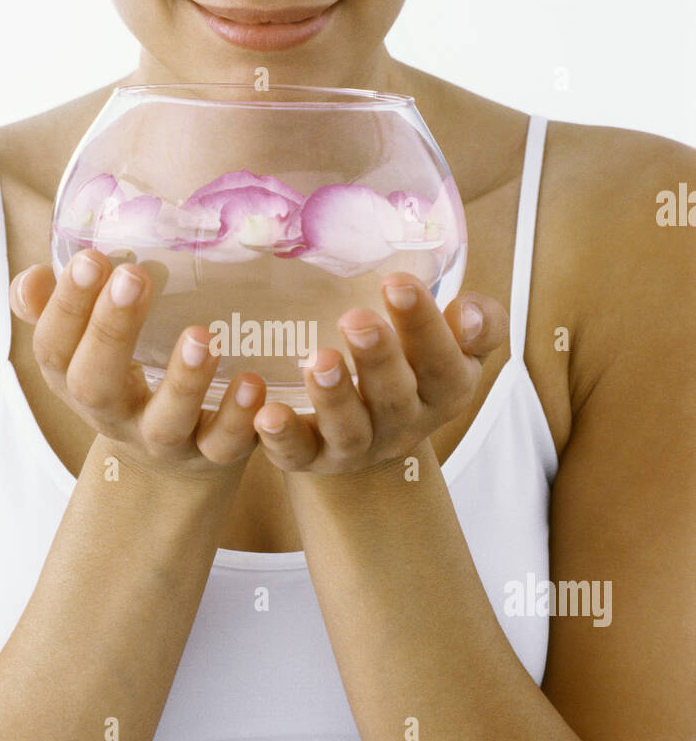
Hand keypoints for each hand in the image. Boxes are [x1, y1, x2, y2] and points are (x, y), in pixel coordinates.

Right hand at [10, 251, 265, 477]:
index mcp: (76, 381)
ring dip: (182, 380)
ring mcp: (163, 440)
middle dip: (111, 331)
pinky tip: (253, 382)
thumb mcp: (85, 351)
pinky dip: (239, 415)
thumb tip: (32, 278)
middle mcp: (114, 416)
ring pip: (166, 422)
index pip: (53, 350)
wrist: (166, 466)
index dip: (66, 308)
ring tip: (201, 335)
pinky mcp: (212, 455)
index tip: (92, 258)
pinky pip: (224, 444)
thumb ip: (56, 310)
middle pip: (97, 386)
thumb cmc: (124, 382)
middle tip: (134, 276)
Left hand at [250, 274, 508, 474]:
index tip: (397, 282)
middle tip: (355, 319)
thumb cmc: (415, 367)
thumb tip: (470, 312)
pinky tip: (263, 407)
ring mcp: (356, 446)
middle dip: (377, 359)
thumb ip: (478, 324)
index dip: (424, 327)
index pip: (444, 363)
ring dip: (333, 397)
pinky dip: (280, 435)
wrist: (374, 429)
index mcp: (443, 391)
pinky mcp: (311, 458)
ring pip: (349, 430)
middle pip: (395, 397)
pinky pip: (296, 453)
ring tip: (318, 361)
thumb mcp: (456, 345)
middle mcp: (403, 424)